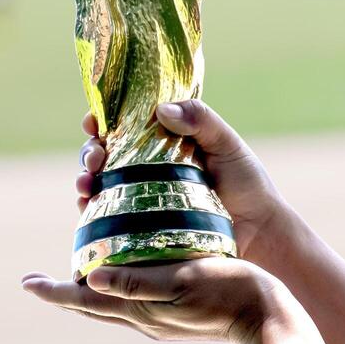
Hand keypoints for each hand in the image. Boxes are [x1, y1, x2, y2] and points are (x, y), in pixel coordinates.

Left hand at [21, 258, 282, 343]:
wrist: (269, 317)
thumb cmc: (228, 291)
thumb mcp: (181, 280)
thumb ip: (137, 282)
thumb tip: (91, 279)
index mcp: (140, 310)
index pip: (85, 302)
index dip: (54, 291)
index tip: (26, 282)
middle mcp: (143, 317)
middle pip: (92, 305)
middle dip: (65, 290)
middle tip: (41, 278)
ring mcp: (159, 316)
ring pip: (112, 302)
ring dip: (89, 286)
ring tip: (74, 268)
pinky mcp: (175, 310)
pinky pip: (133, 297)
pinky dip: (117, 282)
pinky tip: (121, 267)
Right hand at [76, 99, 288, 264]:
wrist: (260, 233)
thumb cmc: (247, 184)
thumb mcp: (226, 143)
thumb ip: (200, 119)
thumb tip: (160, 110)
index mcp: (161, 142)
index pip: (122, 125)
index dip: (101, 120)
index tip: (94, 122)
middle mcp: (144, 168)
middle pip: (103, 153)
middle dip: (89, 152)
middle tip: (95, 157)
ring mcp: (140, 199)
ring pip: (98, 184)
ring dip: (84, 180)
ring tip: (86, 185)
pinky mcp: (140, 229)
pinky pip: (106, 219)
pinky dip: (90, 213)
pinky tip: (87, 209)